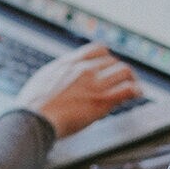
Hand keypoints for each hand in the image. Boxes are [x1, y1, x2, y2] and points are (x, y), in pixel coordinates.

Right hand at [14, 43, 141, 138]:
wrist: (32, 119)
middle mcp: (83, 69)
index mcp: (69, 63)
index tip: (109, 67)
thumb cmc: (31, 106)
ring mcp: (94, 84)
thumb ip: (56, 75)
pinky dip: (136, 90)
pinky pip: (127, 89)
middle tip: (122, 81)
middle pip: (112, 61)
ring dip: (131, 78)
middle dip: (118, 71)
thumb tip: (59, 78)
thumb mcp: (42, 80)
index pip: (97, 49)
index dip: (107, 58)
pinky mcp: (101, 101)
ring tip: (134, 87)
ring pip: (124, 71)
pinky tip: (138, 94)